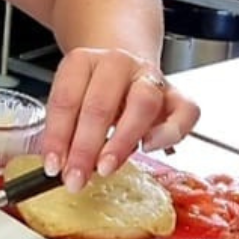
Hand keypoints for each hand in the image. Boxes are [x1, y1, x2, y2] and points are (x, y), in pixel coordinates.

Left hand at [40, 47, 199, 192]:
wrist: (125, 71)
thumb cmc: (93, 92)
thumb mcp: (71, 104)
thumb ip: (66, 131)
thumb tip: (59, 166)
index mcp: (82, 62)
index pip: (65, 99)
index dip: (57, 136)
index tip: (53, 166)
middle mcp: (117, 64)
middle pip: (101, 104)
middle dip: (85, 147)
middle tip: (76, 176)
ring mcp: (150, 77)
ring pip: (142, 104)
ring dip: (122, 141)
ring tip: (106, 167)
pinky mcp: (178, 94)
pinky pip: (184, 112)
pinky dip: (168, 133)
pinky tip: (149, 147)